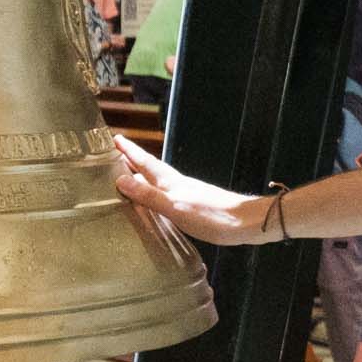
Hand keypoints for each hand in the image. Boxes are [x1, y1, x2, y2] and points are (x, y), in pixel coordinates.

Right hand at [113, 137, 278, 245]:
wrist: (247, 223)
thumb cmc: (213, 216)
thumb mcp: (176, 208)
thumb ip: (149, 195)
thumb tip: (121, 180)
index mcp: (171, 182)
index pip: (144, 162)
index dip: (129, 151)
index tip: (114, 138)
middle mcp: (178, 184)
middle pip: (150, 168)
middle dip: (133, 160)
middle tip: (115, 152)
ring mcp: (187, 193)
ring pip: (158, 180)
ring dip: (142, 175)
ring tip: (128, 174)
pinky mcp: (194, 205)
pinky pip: (166, 194)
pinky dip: (154, 192)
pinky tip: (155, 200)